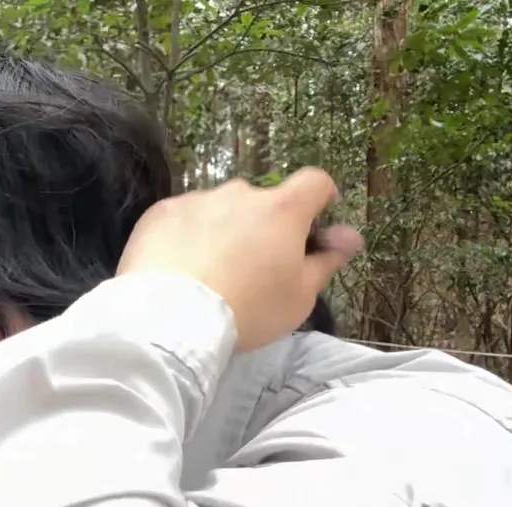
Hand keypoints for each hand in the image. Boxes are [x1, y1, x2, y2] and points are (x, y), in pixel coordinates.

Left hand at [117, 168, 362, 351]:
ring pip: (219, 209)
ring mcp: (197, 199)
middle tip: (253, 267)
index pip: (314, 182)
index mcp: (282, 210)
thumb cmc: (248, 309)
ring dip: (222, 230)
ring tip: (209, 273)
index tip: (313, 224)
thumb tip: (351, 236)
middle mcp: (240, 194)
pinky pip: (182, 218)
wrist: (172, 318)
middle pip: (262, 201)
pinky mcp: (160, 212)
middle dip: (263, 226)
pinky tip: (177, 268)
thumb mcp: (299, 295)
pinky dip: (185, 235)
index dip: (319, 198)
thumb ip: (326, 260)